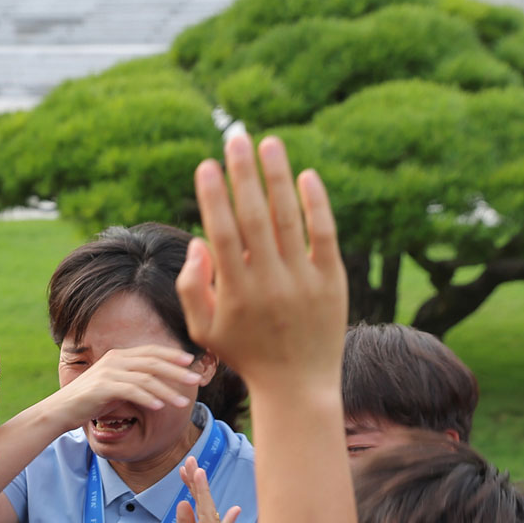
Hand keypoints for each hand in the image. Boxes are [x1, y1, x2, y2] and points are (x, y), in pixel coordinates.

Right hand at [53, 346, 199, 427]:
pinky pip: (131, 391)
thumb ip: (132, 381)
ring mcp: (108, 373)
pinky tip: (160, 407)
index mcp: (118, 356)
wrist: (60, 410)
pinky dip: (148, 398)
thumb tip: (156, 385)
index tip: (191, 361)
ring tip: (182, 402)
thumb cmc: (89, 401)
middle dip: (177, 371)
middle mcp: (114, 360)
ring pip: (145, 378)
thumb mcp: (114, 386)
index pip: (151, 351)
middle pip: (152, 362)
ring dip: (167, 390)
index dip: (172, 355)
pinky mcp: (102, 388)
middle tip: (196, 380)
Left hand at [164, 468, 240, 522]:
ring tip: (200, 474)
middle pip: (203, 504)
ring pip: (210, 515)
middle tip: (191, 461)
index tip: (184, 467)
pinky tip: (233, 510)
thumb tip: (183, 503)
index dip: (190, 486)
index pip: (195, 504)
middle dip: (197, 483)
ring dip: (205, 494)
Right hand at [176, 134, 346, 388]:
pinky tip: (305, 175)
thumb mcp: (205, 328)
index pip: (222, 232)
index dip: (212, 196)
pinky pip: (324, 234)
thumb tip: (199, 239)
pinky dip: (315, 203)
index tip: (205, 164)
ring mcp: (303, 280)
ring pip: (288, 217)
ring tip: (269, 142)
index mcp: (235, 291)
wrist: (298, 385)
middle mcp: (269, 282)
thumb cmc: (245, 353)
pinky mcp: (332, 280)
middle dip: (242, 173)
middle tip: (235, 137)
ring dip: (278, 176)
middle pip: (253, 216)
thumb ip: (191, 286)